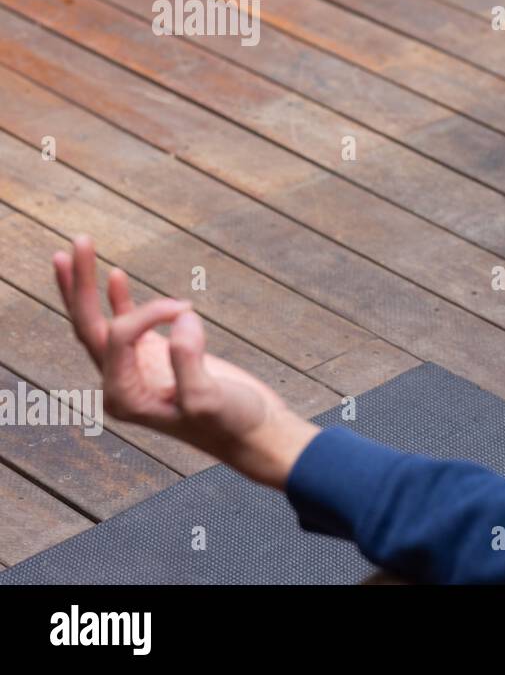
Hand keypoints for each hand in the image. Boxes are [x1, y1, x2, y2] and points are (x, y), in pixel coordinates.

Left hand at [53, 236, 318, 488]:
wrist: (254, 433)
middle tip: (77, 242)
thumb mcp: (208, 399)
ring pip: (102, 322)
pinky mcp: (155, 358)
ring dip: (89, 286)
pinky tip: (113, 275)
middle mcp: (121, 383)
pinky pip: (128, 325)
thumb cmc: (232, 422)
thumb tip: (182, 319)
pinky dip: (119, 299)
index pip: (117, 337)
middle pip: (89, 326)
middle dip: (80, 285)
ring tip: (79, 246)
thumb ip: (188, 361)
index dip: (147, 313)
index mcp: (124, 396)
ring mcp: (136, 369)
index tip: (186, 307)